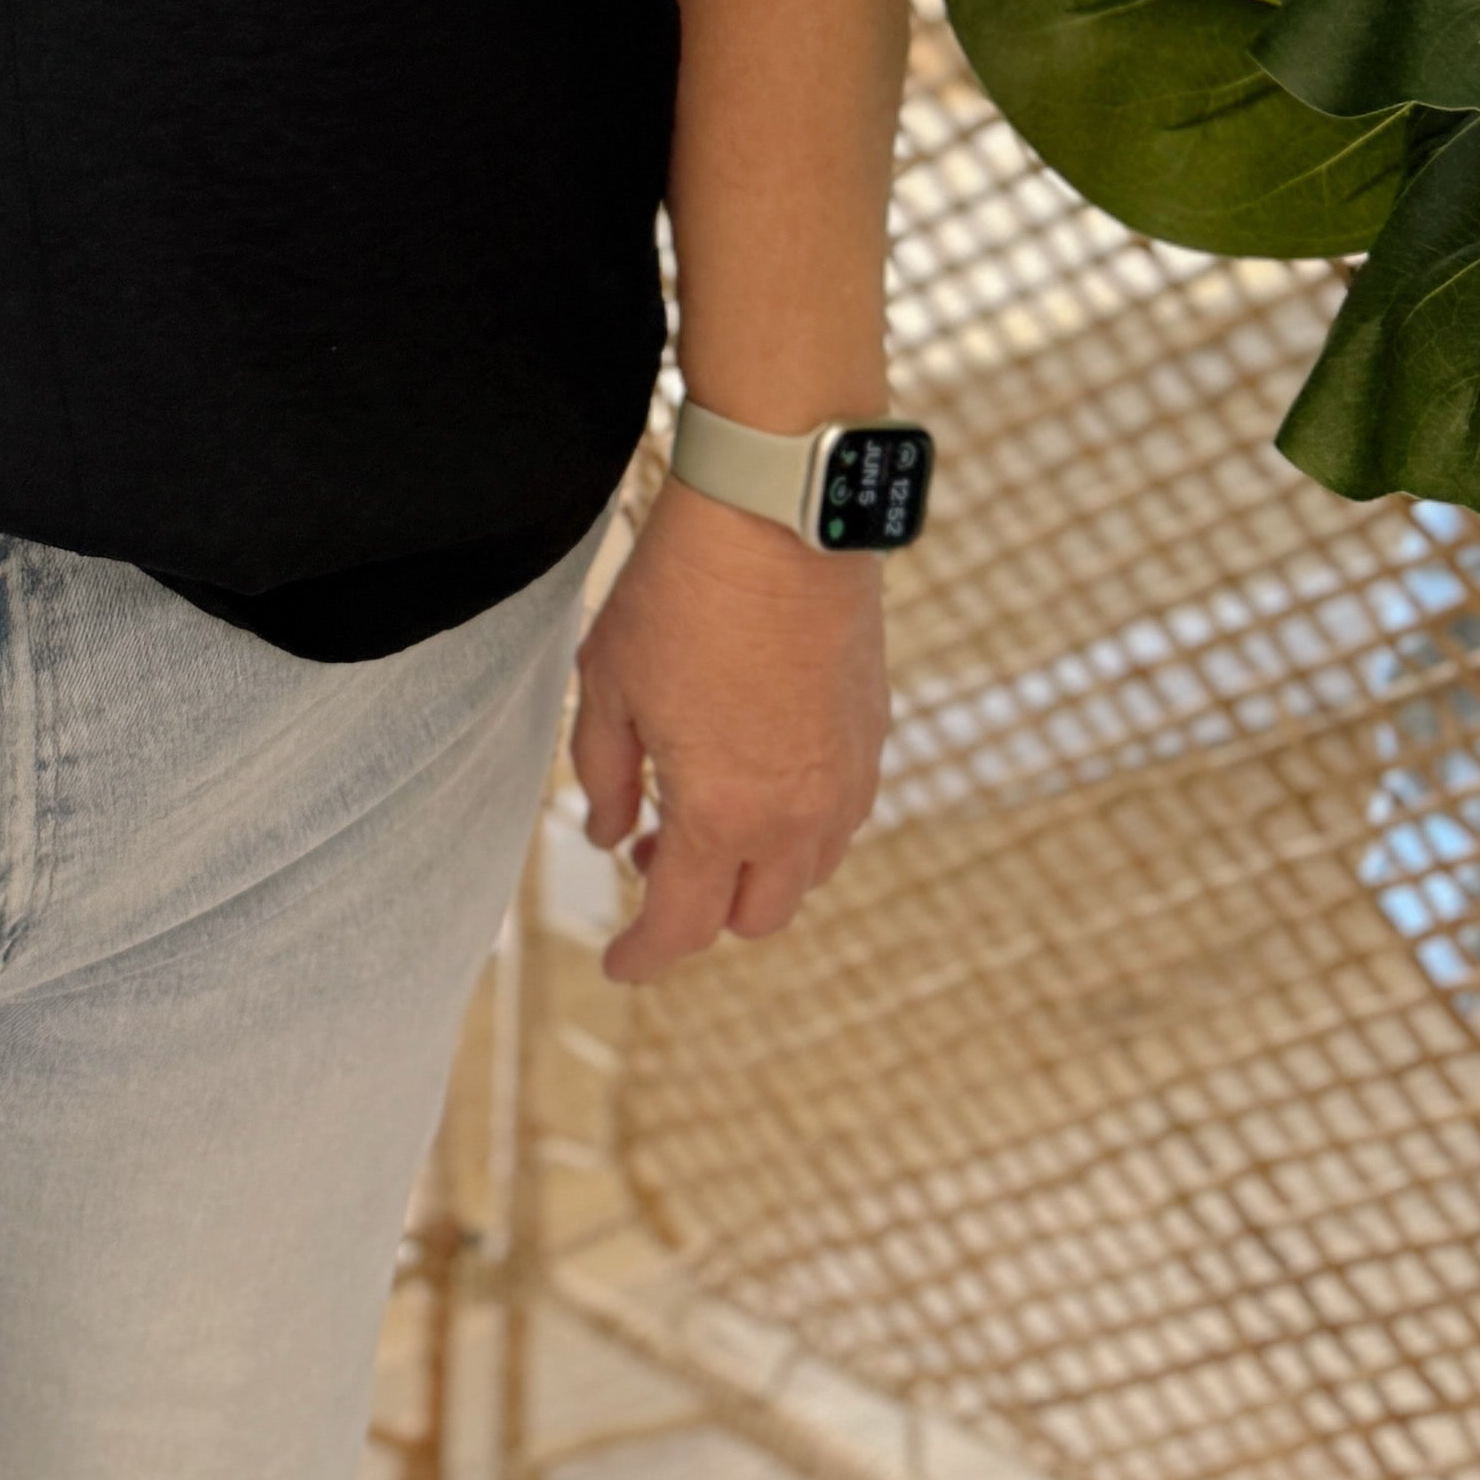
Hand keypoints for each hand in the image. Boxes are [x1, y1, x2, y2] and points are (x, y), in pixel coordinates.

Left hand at [568, 476, 886, 986]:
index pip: (682, 927)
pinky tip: (756, 776)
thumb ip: (606, 777)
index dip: (642, 956)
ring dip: (755, 871)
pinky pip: (840, 819)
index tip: (617, 963)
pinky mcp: (873, 736)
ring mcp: (847, 778)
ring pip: (806, 874)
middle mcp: (798, 815)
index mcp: (723, 814)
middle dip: (701, 912)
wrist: (779, 516)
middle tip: (651, 862)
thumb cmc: (682, 595)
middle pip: (755, 916)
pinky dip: (797, 827)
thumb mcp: (608, 685)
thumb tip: (611, 835)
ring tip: (700, 816)